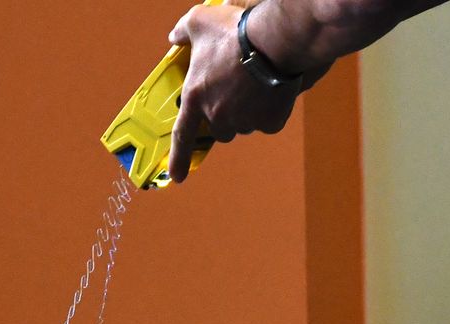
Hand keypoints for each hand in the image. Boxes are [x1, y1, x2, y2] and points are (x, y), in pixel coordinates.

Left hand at [167, 1, 301, 183]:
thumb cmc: (235, 31)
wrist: (274, 40)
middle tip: (233, 92)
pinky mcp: (269, 122)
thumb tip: (175, 37)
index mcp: (195, 98)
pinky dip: (270, 111)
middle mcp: (217, 115)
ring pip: (243, 126)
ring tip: (254, 86)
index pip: (182, 135)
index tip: (176, 176)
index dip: (178, 157)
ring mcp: (244, 121)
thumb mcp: (199, 22)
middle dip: (224, 116)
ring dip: (246, 113)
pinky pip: (268, 123)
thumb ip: (183, 31)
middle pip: (218, 128)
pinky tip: (273, 92)